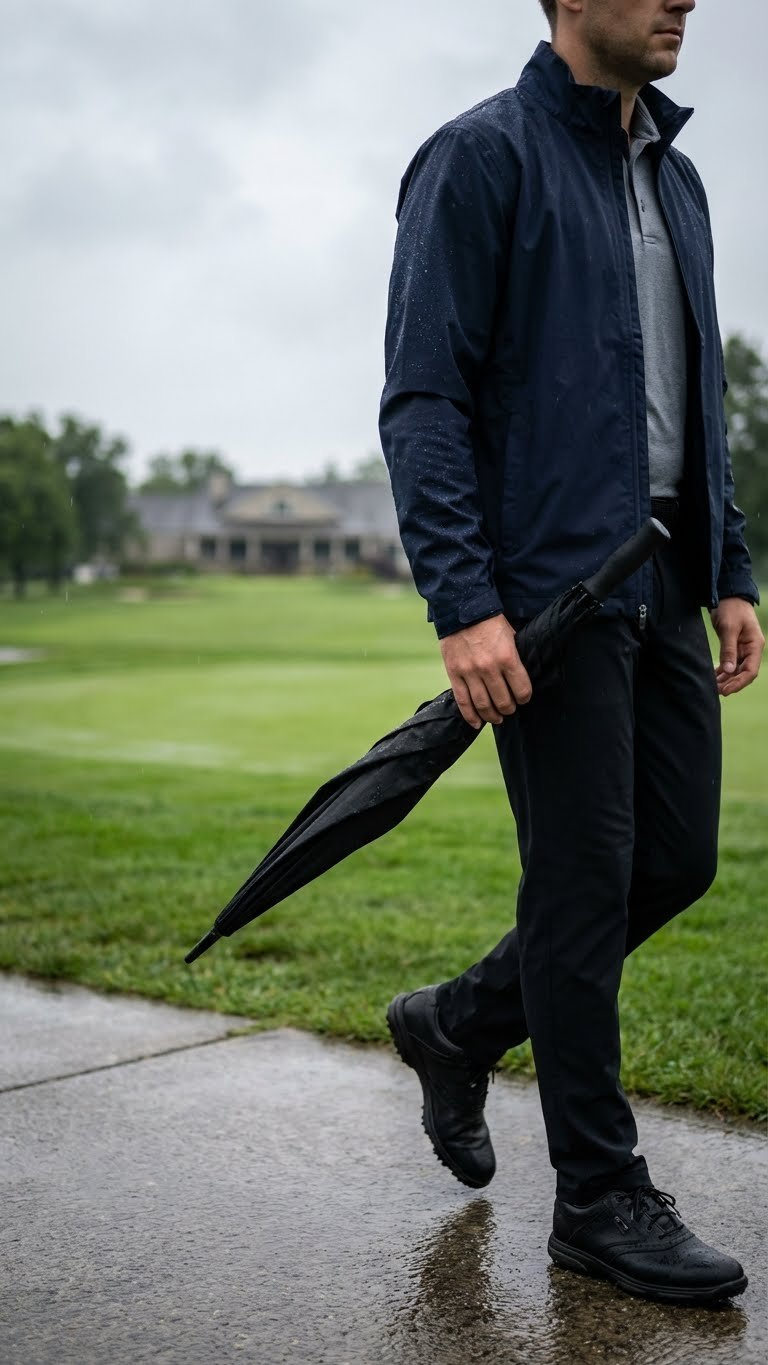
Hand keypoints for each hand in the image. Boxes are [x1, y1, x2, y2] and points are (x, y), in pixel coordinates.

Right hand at [440, 614, 532, 728]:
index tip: (523, 698)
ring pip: (483, 705)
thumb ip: (516, 656)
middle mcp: (489, 668)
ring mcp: (470, 672)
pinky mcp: (454, 674)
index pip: (522, 690)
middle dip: (509, 709)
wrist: (462, 609)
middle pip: (503, 701)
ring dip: (492, 716)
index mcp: (508, 657)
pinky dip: (470, 716)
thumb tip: (523, 675)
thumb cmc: (490, 622)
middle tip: (509, 709)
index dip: (525, 698)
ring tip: (496, 718)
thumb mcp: (511, 635)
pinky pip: (463, 701)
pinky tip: (477, 723)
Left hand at [710, 598, 764, 696]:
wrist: (728, 595)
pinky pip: (730, 664)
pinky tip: (713, 678)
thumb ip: (729, 650)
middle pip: (743, 673)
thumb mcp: (729, 628)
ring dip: (726, 679)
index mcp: (755, 645)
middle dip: (731, 683)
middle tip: (716, 691)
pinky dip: (722, 672)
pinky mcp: (734, 647)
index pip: (750, 671)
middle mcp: (751, 650)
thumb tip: (729, 670)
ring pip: (736, 670)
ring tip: (712, 687)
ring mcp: (743, 649)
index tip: (726, 690)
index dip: (739, 683)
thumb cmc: (731, 609)